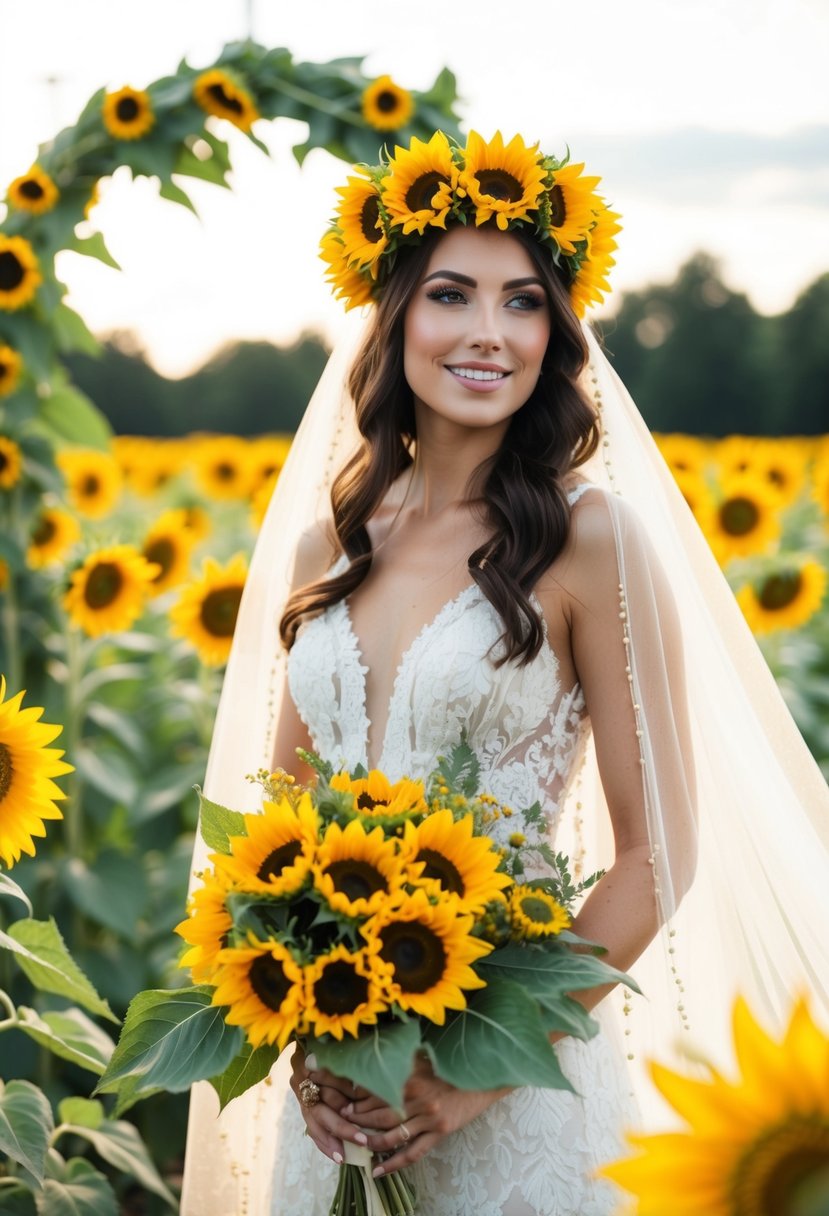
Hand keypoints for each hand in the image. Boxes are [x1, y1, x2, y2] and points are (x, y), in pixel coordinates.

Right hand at [289, 1045, 372, 1164]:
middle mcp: (300, 1081)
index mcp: (306, 1063)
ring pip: (313, 1123)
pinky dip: (325, 1143)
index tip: (358, 1108)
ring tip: (344, 1157)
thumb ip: (348, 1063)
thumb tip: (370, 1078)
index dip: (340, 1097)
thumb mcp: (339, 1049)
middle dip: (340, 1127)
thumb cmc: (333, 1044)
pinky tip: (337, 1155)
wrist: (310, 1043)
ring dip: (330, 1141)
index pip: (323, 1084)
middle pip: (319, 1108)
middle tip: (361, 1139)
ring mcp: (301, 1097)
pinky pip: (312, 1130)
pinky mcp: (305, 1109)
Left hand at [341, 1053, 510, 1177]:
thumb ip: (402, 1059)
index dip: (357, 1098)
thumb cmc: (452, 1063)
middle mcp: (417, 1098)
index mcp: (411, 1076)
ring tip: (356, 1144)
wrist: (484, 1076)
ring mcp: (429, 1118)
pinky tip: (377, 1171)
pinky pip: (412, 1153)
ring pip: (391, 1136)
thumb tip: (377, 1058)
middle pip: (379, 1114)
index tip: (343, 1101)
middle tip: (342, 1122)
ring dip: (370, 1141)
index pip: (375, 1091)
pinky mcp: (440, 1132)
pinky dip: (393, 1164)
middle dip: (358, 1119)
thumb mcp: (425, 1057)